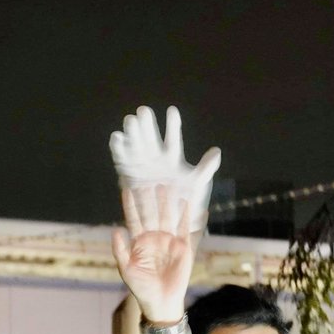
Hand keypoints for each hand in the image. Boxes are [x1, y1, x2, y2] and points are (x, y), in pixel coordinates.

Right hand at [110, 106, 220, 238]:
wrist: (167, 223)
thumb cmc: (184, 204)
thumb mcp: (197, 186)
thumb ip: (205, 169)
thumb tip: (217, 152)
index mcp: (172, 159)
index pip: (173, 140)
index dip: (172, 126)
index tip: (172, 111)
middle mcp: (155, 159)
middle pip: (151, 139)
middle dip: (148, 126)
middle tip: (144, 110)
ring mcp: (141, 166)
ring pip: (136, 146)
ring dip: (133, 134)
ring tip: (130, 120)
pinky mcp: (128, 174)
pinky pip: (123, 160)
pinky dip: (119, 149)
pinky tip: (116, 137)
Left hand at [112, 185, 193, 324]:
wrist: (161, 301)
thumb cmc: (140, 287)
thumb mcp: (126, 269)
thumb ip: (120, 249)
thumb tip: (115, 230)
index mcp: (139, 241)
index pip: (134, 219)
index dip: (131, 205)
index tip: (127, 190)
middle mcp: (154, 237)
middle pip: (152, 213)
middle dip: (151, 198)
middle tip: (150, 180)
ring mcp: (169, 240)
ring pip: (169, 216)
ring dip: (168, 202)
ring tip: (168, 185)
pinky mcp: (183, 246)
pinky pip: (186, 228)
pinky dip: (188, 216)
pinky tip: (188, 202)